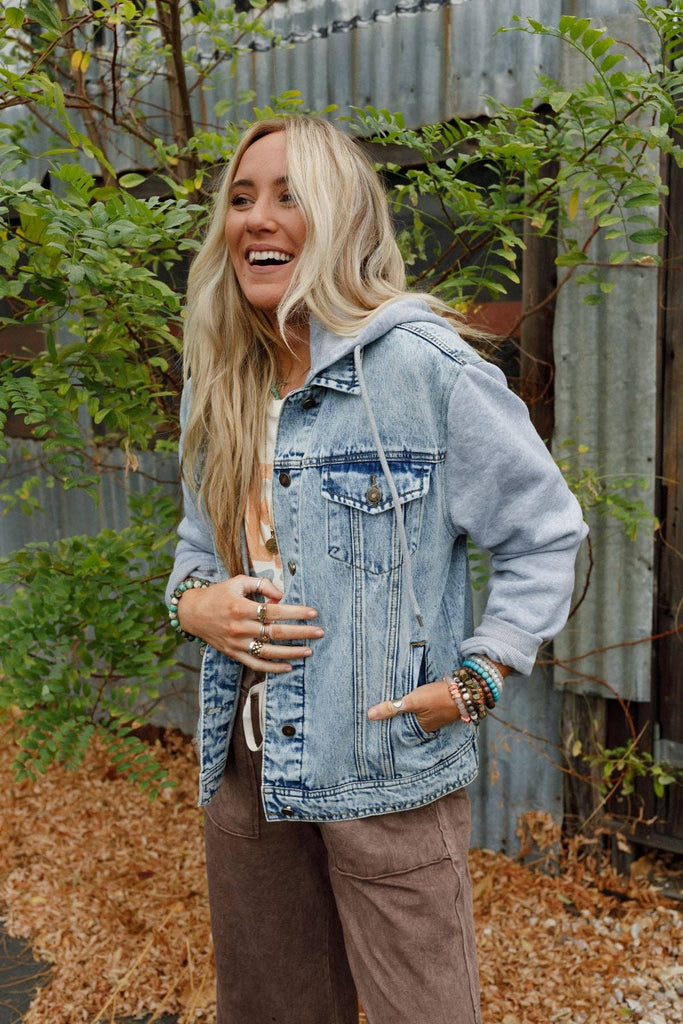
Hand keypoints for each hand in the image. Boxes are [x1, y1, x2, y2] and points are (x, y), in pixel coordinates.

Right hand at [176, 574, 323, 672]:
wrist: (193, 613)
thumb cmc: (219, 594)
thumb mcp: (238, 582)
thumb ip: (262, 585)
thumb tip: (282, 596)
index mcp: (241, 607)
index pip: (275, 611)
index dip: (296, 612)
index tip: (313, 613)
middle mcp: (239, 627)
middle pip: (276, 633)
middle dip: (301, 633)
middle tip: (319, 632)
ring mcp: (236, 643)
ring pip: (268, 652)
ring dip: (291, 653)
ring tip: (309, 650)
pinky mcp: (234, 654)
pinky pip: (256, 664)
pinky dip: (273, 668)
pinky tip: (289, 667)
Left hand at [367, 679, 459, 732]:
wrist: (465, 689)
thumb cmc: (439, 698)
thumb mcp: (413, 701)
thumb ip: (392, 708)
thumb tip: (370, 715)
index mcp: (419, 729)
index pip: (396, 727)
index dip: (385, 722)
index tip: (371, 718)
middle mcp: (425, 725)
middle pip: (404, 720)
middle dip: (393, 714)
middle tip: (374, 707)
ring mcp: (432, 716)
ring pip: (412, 712)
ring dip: (403, 707)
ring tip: (385, 701)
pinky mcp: (436, 706)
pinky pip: (420, 706)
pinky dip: (412, 702)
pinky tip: (405, 696)